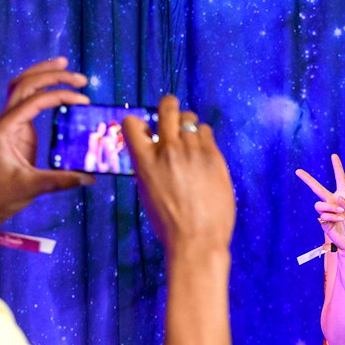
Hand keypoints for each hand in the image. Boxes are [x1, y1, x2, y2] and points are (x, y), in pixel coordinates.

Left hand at [0, 57, 93, 235]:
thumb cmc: (2, 194)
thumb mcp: (32, 187)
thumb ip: (62, 180)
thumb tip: (91, 178)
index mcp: (5, 130)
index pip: (33, 101)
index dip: (59, 96)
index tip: (84, 101)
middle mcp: (5, 121)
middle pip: (24, 84)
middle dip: (51, 76)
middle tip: (80, 78)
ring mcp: (10, 123)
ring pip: (21, 87)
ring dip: (42, 74)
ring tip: (65, 66)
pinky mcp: (17, 130)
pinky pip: (27, 101)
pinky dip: (41, 89)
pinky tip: (57, 88)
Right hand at [122, 95, 234, 254]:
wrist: (197, 239)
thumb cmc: (169, 223)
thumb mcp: (147, 191)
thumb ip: (149, 167)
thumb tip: (153, 152)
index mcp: (144, 161)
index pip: (131, 123)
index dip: (138, 123)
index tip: (146, 130)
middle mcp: (167, 150)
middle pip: (167, 108)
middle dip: (168, 105)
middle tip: (171, 111)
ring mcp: (193, 151)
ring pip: (190, 119)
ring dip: (188, 126)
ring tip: (191, 140)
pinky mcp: (214, 157)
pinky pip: (207, 133)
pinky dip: (203, 137)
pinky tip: (203, 151)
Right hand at [296, 154, 344, 252]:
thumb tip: (338, 198)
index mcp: (344, 197)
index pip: (340, 179)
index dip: (337, 167)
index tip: (334, 155)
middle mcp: (334, 202)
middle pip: (318, 188)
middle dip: (307, 179)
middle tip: (297, 171)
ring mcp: (328, 212)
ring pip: (319, 204)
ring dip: (330, 208)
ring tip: (341, 214)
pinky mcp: (324, 222)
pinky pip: (322, 215)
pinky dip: (331, 217)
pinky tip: (339, 221)